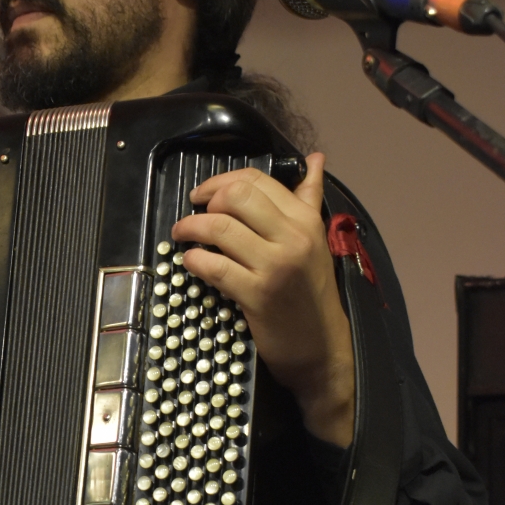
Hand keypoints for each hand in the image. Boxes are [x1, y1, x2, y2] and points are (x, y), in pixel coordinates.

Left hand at [170, 153, 353, 447]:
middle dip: (205, 199)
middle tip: (193, 213)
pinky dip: (194, 260)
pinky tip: (191, 262)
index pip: (257, 181)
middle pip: (236, 196)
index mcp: (305, 219)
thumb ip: (309, 198)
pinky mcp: (257, 295)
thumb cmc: (312, 292)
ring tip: (182, 235)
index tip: (204, 194)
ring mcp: (275, 266)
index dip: (222, 181)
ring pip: (220, 228)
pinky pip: (214, 267)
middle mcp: (293, 237)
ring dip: (191, 228)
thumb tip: (316, 158)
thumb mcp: (316, 240)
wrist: (323, 346)